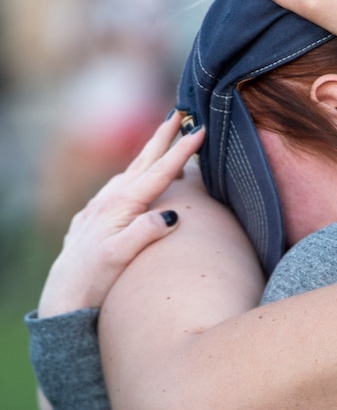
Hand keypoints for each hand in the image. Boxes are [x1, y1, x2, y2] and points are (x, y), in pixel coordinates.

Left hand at [37, 112, 204, 317]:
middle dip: (163, 136)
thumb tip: (172, 214)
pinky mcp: (96, 215)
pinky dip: (136, 173)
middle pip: (144, 160)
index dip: (182, 151)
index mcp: (122, 204)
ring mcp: (101, 205)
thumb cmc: (94, 279)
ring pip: (132, 171)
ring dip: (150, 152)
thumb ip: (145, 233)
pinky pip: (122, 185)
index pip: (160, 172)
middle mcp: (111, 198)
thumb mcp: (119, 257)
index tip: (200, 131)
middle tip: (180, 112)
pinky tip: (136, 178)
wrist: (64, 297)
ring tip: (164, 139)